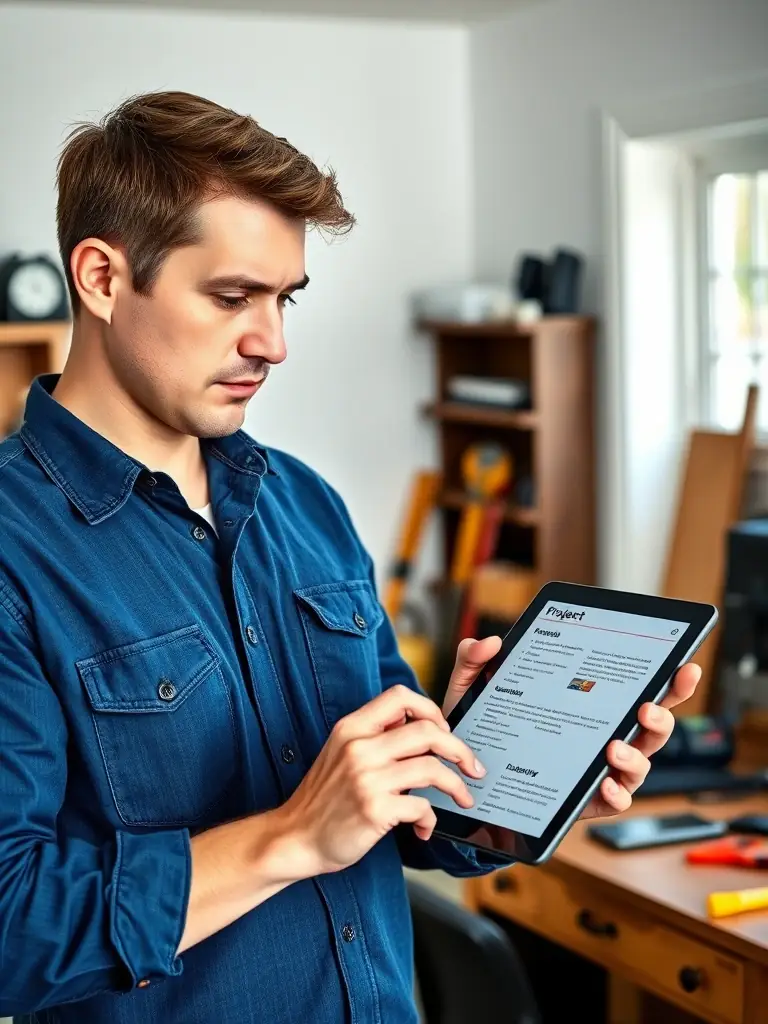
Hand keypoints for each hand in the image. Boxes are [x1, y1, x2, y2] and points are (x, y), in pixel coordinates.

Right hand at [275, 685, 485, 877]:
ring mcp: (368, 779)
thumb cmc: (323, 797)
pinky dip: (431, 820)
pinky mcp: (375, 810)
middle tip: (471, 766)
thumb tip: (418, 727)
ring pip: (433, 769)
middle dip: (459, 749)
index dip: (430, 709)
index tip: (444, 729)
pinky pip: (422, 808)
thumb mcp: (340, 751)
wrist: (295, 837)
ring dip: (456, 786)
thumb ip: (375, 736)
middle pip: (428, 731)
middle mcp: (360, 747)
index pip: (400, 697)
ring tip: (463, 797)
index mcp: (352, 727)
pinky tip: (424, 829)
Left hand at [442, 636, 702, 820]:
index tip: (684, 667)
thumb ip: (475, 660)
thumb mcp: (472, 689)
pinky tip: (604, 786)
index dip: (669, 681)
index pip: (638, 690)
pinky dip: (615, 795)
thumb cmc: (481, 726)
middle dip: (661, 718)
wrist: (461, 776)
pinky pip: (613, 803)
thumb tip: (488, 641)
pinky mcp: (583, 802)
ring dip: (634, 757)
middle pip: (651, 729)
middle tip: (646, 708)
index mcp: (589, 704)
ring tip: (613, 749)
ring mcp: (596, 771)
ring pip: (638, 766)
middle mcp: (602, 737)